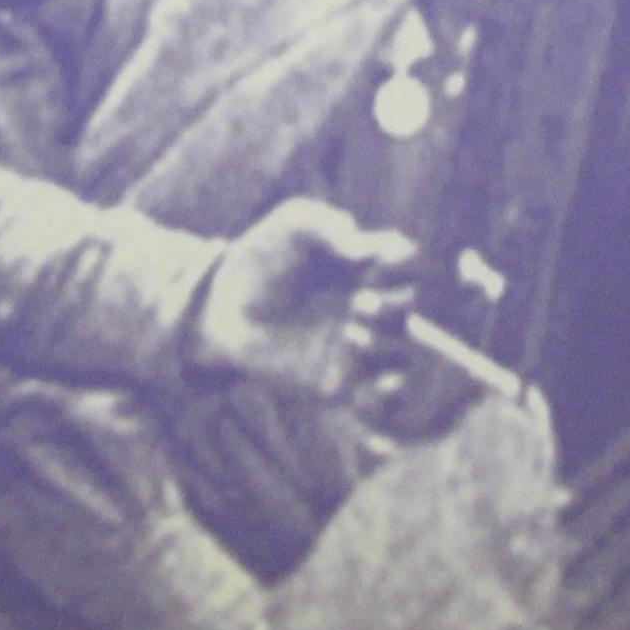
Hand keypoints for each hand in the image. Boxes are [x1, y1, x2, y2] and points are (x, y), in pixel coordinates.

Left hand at [185, 199, 418, 395]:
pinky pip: (375, 405)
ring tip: (350, 340)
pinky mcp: (336, 383)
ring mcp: (354, 348)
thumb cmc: (261, 257)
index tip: (376, 264)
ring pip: (400, 357)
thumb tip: (361, 246)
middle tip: (358, 306)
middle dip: (392, 307)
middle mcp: (366, 309)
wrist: (222, 306)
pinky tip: (364, 403)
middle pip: (406, 312)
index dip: (403, 265)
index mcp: (364, 269)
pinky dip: (381, 407)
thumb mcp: (291, 223)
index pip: (408, 267)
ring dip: (386, 349)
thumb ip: (325, 222)